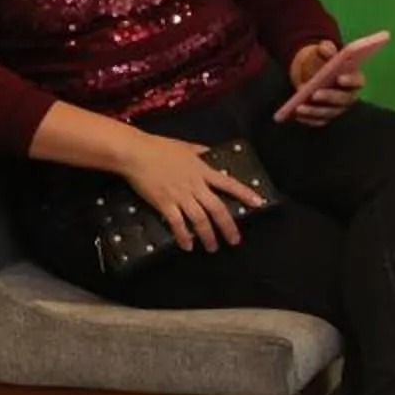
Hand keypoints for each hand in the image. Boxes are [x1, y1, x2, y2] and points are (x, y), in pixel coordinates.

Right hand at [118, 133, 265, 251]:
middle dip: (228, 226)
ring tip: (213, 247)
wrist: (136, 153)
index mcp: (203, 171)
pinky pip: (177, 223)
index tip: (258, 203)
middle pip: (217, 209)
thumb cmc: (160, 148)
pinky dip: (183, 236)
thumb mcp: (186, 147)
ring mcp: (180, 196)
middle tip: (235, 240)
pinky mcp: (164, 203)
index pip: (229, 184)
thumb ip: (201, 152)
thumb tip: (210, 153)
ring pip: (200, 220)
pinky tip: (188, 246)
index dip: (245, 193)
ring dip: (208, 236)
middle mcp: (195, 185)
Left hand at [286, 41, 363, 127]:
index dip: (350, 80)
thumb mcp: (326, 54)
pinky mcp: (326, 117)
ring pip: (329, 112)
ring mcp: (338, 109)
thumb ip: (326, 49)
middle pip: (343, 100)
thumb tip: (322, 47)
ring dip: (314, 111)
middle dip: (329, 97)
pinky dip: (307, 119)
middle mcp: (349, 97)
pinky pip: (318, 121)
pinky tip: (295, 114)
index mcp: (354, 80)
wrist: (316, 76)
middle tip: (315, 94)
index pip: (358, 82)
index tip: (339, 78)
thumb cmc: (325, 64)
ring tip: (299, 107)